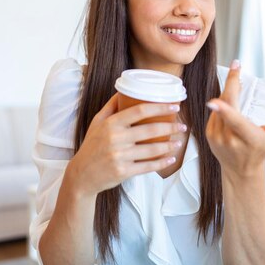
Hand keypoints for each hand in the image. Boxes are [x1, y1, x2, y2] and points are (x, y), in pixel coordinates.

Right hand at [67, 93, 185, 196]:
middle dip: (171, 127)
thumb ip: (111, 106)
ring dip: (169, 146)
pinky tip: (171, 159)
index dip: (159, 107)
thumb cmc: (92, 145)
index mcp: (111, 124)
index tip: (175, 106)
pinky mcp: (123, 172)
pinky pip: (147, 166)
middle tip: (182, 126)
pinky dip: (162, 163)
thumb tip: (124, 89)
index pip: (139, 110)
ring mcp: (120, 156)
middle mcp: (115, 139)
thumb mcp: (97, 122)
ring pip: (152, 150)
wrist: (82, 174)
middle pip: (150, 130)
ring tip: (179, 142)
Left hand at [205, 61, 264, 178]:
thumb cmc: (261, 150)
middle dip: (230, 84)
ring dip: (228, 94)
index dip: (225, 109)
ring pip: (220, 105)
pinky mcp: (208, 134)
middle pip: (226, 105)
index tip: (215, 99)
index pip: (235, 122)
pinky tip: (230, 104)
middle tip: (237, 66)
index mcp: (248, 140)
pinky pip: (215, 111)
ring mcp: (216, 137)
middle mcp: (229, 139)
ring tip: (238, 88)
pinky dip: (223, 104)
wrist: (240, 170)